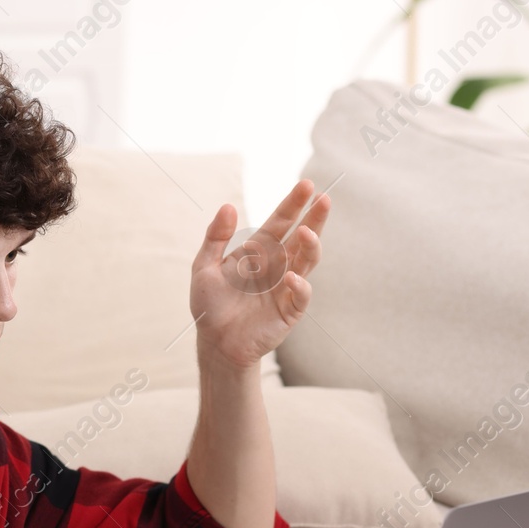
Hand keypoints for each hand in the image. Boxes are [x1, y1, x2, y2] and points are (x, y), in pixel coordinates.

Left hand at [190, 178, 330, 370]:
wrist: (214, 342)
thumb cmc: (209, 305)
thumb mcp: (204, 267)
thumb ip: (215, 237)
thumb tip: (228, 205)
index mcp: (260, 251)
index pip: (281, 222)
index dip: (293, 204)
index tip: (307, 185)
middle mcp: (278, 265)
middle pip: (301, 237)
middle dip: (314, 218)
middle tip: (324, 198)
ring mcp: (286, 287)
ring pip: (307, 262)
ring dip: (310, 246)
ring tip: (307, 232)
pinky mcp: (289, 311)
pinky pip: (300, 295)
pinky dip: (300, 286)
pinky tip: (292, 277)